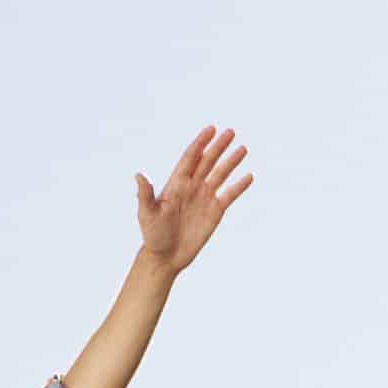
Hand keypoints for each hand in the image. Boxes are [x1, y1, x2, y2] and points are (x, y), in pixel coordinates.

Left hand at [135, 126, 252, 272]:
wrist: (165, 258)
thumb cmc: (153, 236)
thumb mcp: (147, 215)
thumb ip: (145, 195)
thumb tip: (138, 176)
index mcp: (177, 184)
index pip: (191, 157)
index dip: (200, 143)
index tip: (211, 129)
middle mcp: (192, 187)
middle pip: (208, 161)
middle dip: (218, 146)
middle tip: (230, 132)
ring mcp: (204, 198)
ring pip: (220, 174)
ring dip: (231, 161)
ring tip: (242, 149)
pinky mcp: (214, 212)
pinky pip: (229, 195)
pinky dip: (239, 186)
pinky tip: (248, 177)